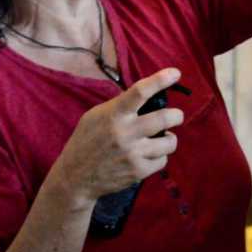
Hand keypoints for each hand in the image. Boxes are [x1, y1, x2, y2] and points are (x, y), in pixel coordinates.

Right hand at [51, 68, 184, 208]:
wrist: (74, 178)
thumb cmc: (88, 141)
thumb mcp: (96, 116)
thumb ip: (120, 106)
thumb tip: (149, 94)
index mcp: (114, 114)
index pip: (140, 92)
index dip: (160, 80)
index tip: (176, 73)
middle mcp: (125, 133)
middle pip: (165, 118)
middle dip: (177, 115)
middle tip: (176, 116)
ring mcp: (133, 154)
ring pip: (170, 142)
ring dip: (169, 139)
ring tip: (160, 138)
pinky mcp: (138, 171)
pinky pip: (163, 160)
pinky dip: (159, 156)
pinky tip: (148, 155)